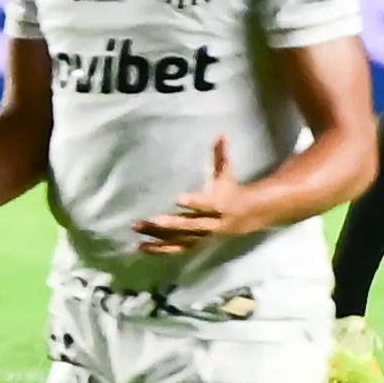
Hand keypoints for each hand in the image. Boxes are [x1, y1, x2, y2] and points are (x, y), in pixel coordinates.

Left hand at [135, 137, 262, 252]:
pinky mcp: (195, 243)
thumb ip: (221, 155)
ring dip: (159, 238)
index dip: (194, 202)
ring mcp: (202, 236)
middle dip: (171, 224)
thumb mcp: (227, 173)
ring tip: (136, 232)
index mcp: (219, 204)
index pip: (206, 204)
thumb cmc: (230, 190)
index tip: (178, 198)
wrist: (247, 217)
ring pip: (180, 240)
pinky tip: (141, 247)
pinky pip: (176, 249)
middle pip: (190, 225)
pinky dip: (159, 250)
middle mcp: (211, 223)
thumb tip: (221, 132)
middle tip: (150, 220)